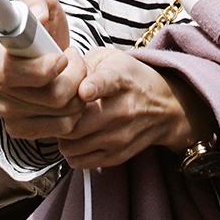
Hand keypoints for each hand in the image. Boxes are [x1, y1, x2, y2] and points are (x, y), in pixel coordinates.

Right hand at [0, 0, 87, 139]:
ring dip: (79, 92)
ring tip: (76, 75)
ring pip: (59, 111)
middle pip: (47, 96)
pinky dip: (75, 112)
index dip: (43, 69)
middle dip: (75, 77)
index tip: (63, 56)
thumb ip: (38, 3)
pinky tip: (71, 95)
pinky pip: (61, 128)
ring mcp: (5, 109)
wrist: (48, 52)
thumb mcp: (42, 2)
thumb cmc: (44, 26)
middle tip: (77, 60)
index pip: (11, 72)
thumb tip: (39, 17)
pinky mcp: (20, 127)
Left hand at [53, 48, 210, 169]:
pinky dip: (70, 151)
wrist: (164, 106)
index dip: (93, 86)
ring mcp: (120, 136)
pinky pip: (79, 160)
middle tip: (55, 110)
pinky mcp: (117, 156)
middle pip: (77, 121)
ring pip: (73, 143)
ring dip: (62, 135)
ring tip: (66, 123)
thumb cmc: (130, 79)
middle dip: (58, 116)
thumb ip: (82, 62)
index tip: (83, 90)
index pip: (107, 82)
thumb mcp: (110, 58)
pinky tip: (75, 138)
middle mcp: (122, 109)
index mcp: (120, 79)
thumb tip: (56, 73)